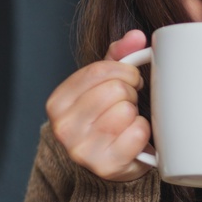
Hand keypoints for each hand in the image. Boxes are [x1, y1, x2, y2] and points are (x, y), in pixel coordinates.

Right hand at [46, 30, 152, 181]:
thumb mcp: (105, 84)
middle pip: (115, 90)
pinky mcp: (105, 165)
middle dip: (130, 93)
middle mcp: (64, 126)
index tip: (130, 78)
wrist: (108, 163)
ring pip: (126, 110)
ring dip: (136, 113)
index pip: (99, 70)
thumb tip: (136, 36)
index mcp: (58, 102)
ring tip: (128, 120)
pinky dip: (143, 131)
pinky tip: (133, 137)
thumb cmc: (107, 117)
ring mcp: (82, 149)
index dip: (125, 71)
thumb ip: (119, 56)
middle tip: (129, 103)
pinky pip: (138, 132)